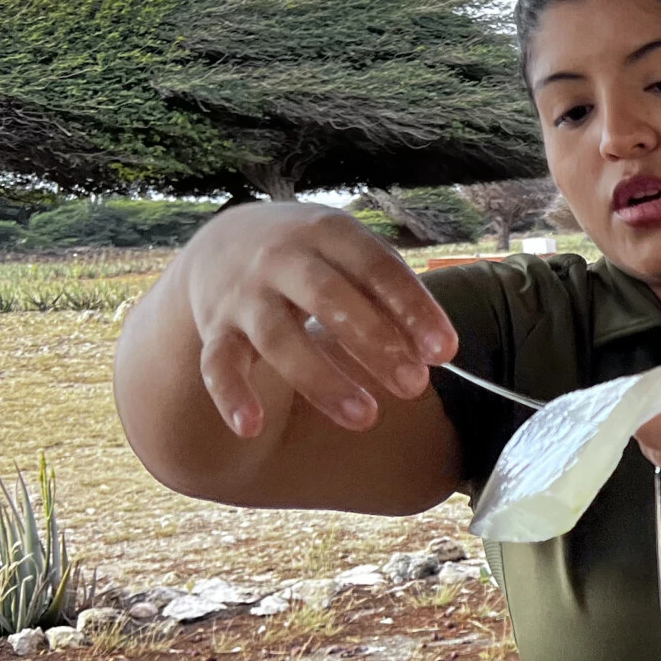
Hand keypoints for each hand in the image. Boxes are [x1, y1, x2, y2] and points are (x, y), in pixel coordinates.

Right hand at [181, 203, 457, 436]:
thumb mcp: (352, 253)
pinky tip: (251, 427)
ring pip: (278, 339)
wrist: (224, 242)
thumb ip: (391, 294)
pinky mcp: (216, 329)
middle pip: (328, 299)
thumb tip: (435, 350)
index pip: (375, 267)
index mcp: (327, 232)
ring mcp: (244, 295)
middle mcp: (280, 259)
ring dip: (321, 380)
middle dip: (374, 343)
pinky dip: (232, 396)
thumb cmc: (315, 257)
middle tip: (415, 387)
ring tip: (365, 418)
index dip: (412, 308)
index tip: (444, 351)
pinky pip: (217, 365)